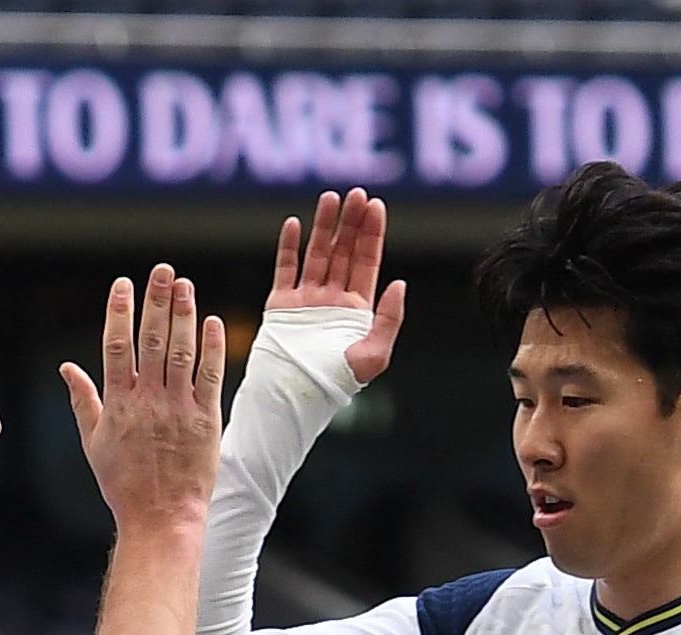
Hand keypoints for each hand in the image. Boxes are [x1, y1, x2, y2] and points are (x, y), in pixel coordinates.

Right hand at [60, 264, 225, 529]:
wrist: (160, 518)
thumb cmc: (124, 484)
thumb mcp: (94, 442)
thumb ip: (83, 400)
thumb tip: (66, 367)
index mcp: (118, 404)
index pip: (116, 347)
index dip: (120, 312)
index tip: (123, 284)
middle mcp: (148, 402)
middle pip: (151, 341)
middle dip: (156, 302)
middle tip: (162, 270)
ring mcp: (178, 410)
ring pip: (181, 353)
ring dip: (184, 316)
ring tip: (186, 285)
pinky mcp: (205, 422)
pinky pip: (210, 378)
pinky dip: (212, 349)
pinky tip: (212, 323)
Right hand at [266, 188, 406, 384]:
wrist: (297, 395)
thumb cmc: (338, 382)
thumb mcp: (375, 355)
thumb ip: (389, 319)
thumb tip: (399, 283)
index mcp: (357, 309)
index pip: (367, 262)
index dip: (372, 234)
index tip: (376, 206)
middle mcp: (332, 299)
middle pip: (344, 251)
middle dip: (351, 222)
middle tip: (356, 193)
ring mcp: (306, 299)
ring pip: (317, 253)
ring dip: (324, 226)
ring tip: (330, 197)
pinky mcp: (281, 304)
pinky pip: (285, 269)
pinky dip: (288, 246)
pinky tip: (295, 223)